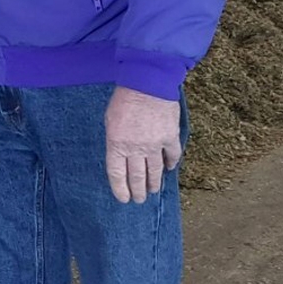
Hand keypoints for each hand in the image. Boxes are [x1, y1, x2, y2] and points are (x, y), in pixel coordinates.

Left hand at [103, 86, 181, 203]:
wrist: (147, 83)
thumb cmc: (123, 99)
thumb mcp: (110, 121)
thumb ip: (115, 140)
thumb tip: (121, 154)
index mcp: (116, 144)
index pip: (117, 174)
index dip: (120, 189)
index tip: (123, 199)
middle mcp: (135, 149)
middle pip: (137, 176)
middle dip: (137, 191)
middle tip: (139, 199)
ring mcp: (155, 144)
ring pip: (155, 170)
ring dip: (154, 183)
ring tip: (153, 191)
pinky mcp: (171, 137)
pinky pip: (172, 155)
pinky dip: (171, 164)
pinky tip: (169, 169)